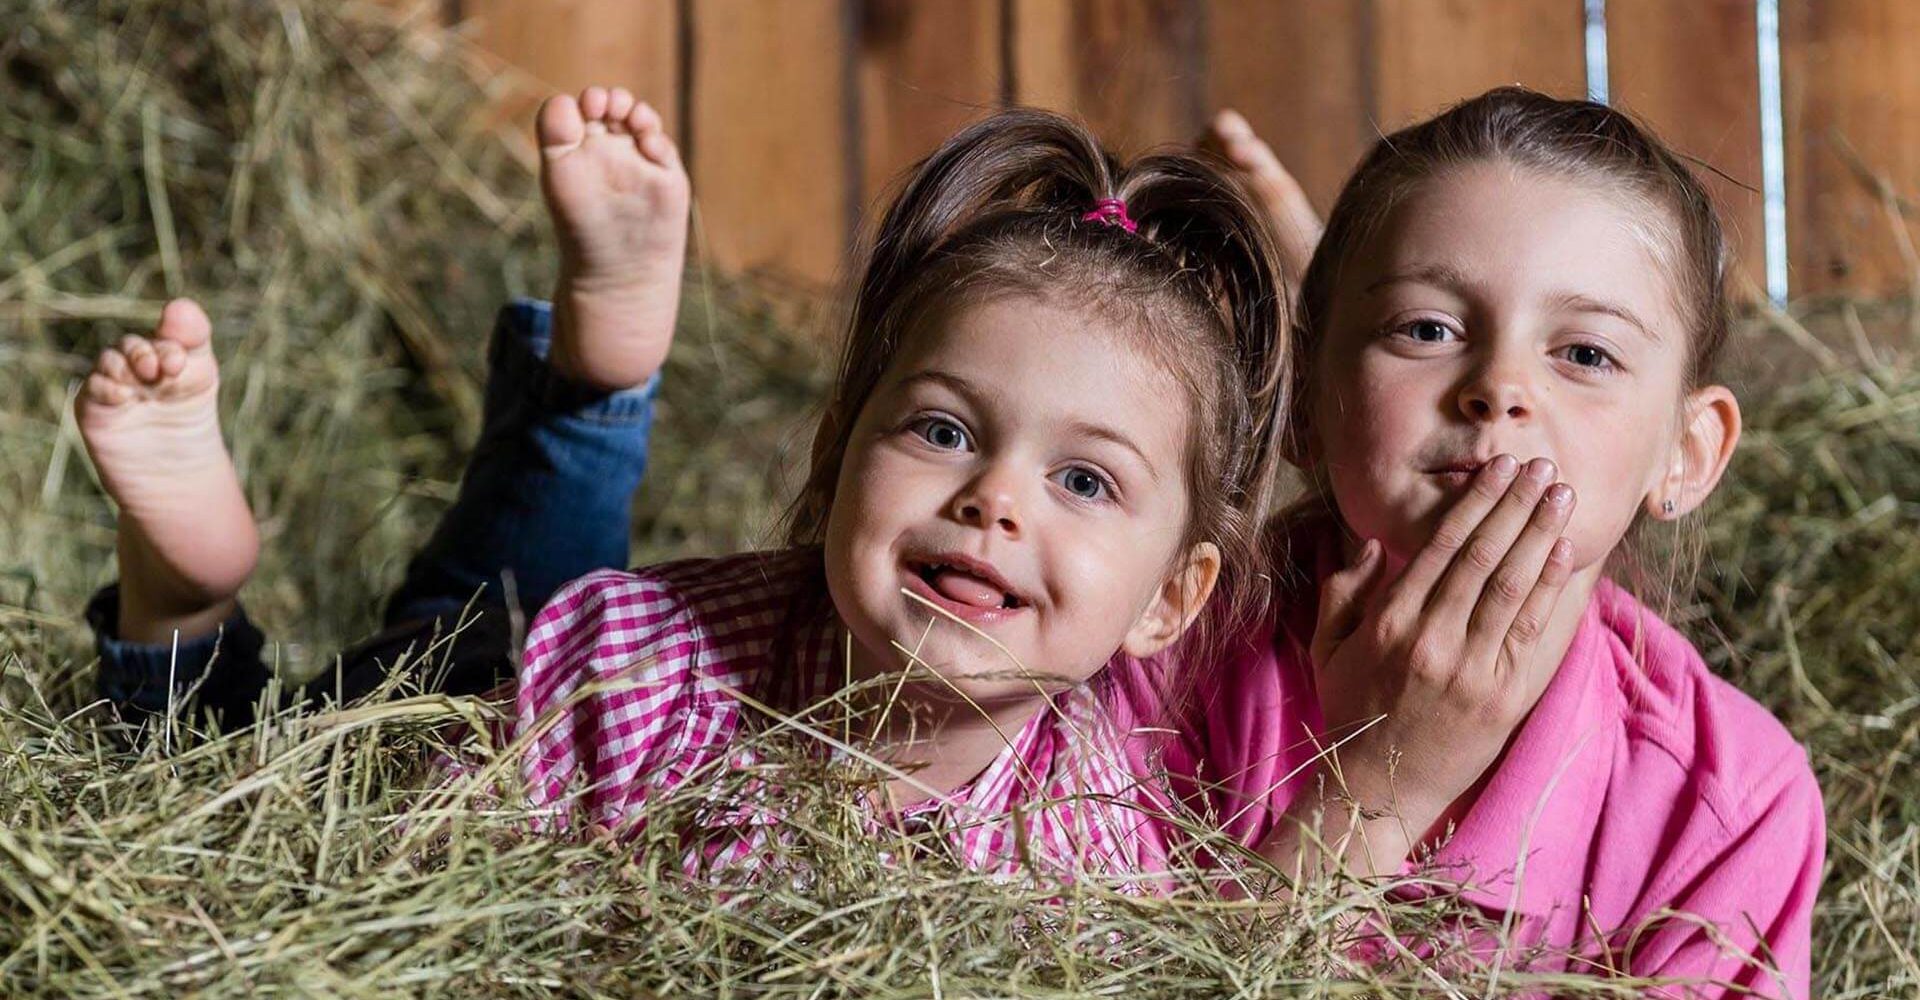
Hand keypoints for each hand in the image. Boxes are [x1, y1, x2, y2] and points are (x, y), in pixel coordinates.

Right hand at [1308, 455, 1575, 841]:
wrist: (1378, 787)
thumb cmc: (1350, 711)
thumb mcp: (1327, 647)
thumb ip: (1344, 590)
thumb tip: (1373, 540)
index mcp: (1389, 623)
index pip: (1440, 548)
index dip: (1473, 503)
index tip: (1496, 469)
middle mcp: (1432, 640)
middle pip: (1482, 557)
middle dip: (1514, 506)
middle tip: (1540, 467)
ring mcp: (1471, 670)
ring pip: (1511, 587)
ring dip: (1540, 535)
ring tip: (1560, 496)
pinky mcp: (1502, 697)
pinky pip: (1530, 631)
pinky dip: (1550, 588)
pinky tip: (1564, 553)